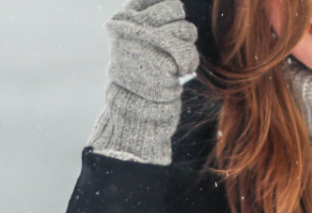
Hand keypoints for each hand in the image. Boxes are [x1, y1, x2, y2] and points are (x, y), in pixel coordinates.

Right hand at [88, 0, 199, 164]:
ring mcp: (147, 43)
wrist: (131, 104)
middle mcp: (132, 26)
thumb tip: (175, 6)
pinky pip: (189, 53)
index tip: (163, 29)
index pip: (161, 1)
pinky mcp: (162, 61)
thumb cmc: (136, 70)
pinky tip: (177, 71)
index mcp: (123, 19)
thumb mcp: (134, 39)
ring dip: (187, 46)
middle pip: (176, 9)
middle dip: (181, 28)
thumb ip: (150, 21)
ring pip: (187, 29)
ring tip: (172, 60)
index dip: (169, 13)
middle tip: (172, 46)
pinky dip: (189, 62)